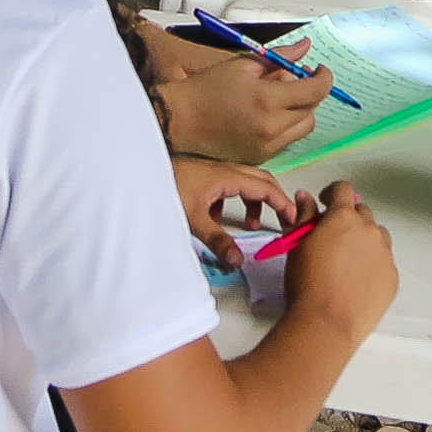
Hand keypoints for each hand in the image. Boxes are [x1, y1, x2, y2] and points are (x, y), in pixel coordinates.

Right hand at [162, 42, 333, 162]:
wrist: (180, 120)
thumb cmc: (205, 90)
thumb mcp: (243, 64)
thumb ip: (279, 56)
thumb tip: (304, 47)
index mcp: (268, 100)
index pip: (316, 90)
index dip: (324, 77)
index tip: (319, 71)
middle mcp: (272, 127)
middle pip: (312, 110)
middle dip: (309, 93)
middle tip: (294, 79)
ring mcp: (266, 146)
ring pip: (302, 129)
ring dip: (299, 112)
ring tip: (278, 98)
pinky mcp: (259, 157)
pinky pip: (286, 141)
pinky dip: (285, 127)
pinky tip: (266, 115)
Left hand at [169, 157, 311, 259]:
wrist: (138, 173)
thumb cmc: (165, 189)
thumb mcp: (193, 219)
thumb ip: (217, 240)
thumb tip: (239, 261)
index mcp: (227, 176)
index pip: (266, 187)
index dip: (282, 203)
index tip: (293, 219)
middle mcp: (224, 170)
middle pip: (261, 180)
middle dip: (276, 199)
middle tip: (284, 219)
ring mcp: (213, 171)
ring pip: (245, 182)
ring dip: (254, 201)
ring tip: (251, 223)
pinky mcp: (203, 176)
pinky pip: (229, 185)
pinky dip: (235, 199)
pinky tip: (219, 216)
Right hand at [284, 181, 397, 338]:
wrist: (327, 322)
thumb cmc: (305, 284)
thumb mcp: (297, 246)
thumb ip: (304, 216)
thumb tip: (306, 197)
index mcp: (344, 217)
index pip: (343, 189)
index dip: (333, 194)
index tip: (326, 203)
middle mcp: (369, 230)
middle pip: (362, 212)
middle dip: (348, 219)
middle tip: (332, 239)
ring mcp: (384, 253)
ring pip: (377, 236)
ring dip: (363, 240)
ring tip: (346, 262)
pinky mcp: (392, 276)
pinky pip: (384, 262)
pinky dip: (372, 264)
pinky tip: (356, 281)